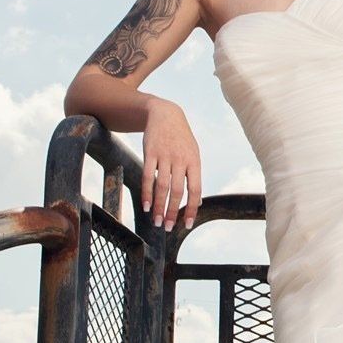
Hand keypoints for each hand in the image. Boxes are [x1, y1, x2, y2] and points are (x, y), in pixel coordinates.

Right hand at [140, 98, 201, 232]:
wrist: (165, 114)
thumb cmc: (181, 139)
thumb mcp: (193, 154)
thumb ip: (193, 176)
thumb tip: (197, 203)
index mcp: (194, 162)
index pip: (195, 189)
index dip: (191, 208)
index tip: (186, 224)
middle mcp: (181, 159)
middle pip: (177, 191)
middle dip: (172, 212)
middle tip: (167, 228)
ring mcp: (165, 155)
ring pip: (161, 186)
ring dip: (158, 206)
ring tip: (156, 221)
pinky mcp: (150, 152)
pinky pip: (147, 176)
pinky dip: (146, 192)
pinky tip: (146, 206)